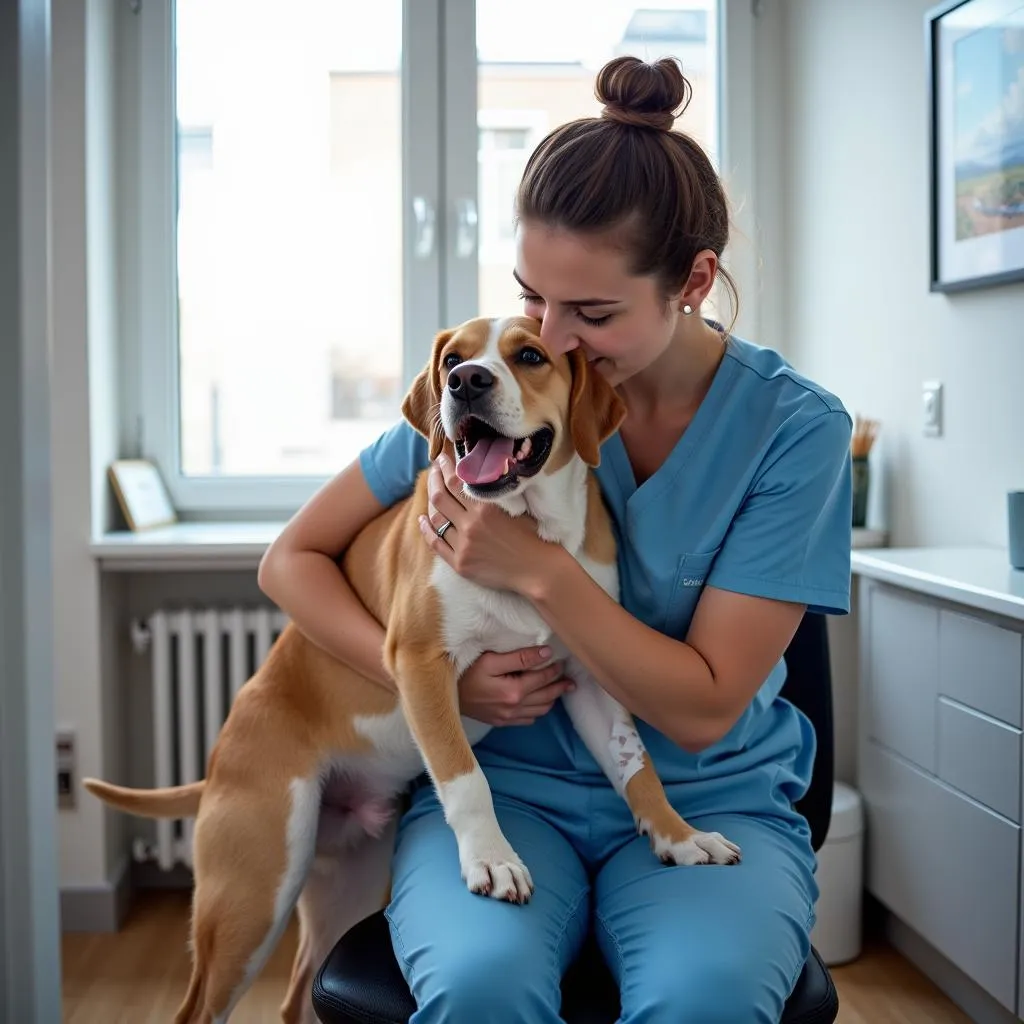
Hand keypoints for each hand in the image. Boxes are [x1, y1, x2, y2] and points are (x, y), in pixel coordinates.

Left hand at [418, 454, 550, 593]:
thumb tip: (478, 471)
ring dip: (430, 502)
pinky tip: (422, 520)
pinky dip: (426, 530)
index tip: (442, 458)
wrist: (537, 570)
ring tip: (431, 491)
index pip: (456, 481)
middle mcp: (471, 524)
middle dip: (434, 479)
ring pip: (436, 518)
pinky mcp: (460, 563)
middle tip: (433, 470)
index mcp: (486, 507)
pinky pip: (435, 543)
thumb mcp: (516, 505)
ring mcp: (463, 545)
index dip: (445, 467)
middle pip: (440, 496)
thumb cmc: (531, 535)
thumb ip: (495, 490)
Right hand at [459, 645, 573, 725]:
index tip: (562, 660)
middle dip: (560, 686)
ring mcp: (507, 717)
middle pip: (546, 696)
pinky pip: (528, 720)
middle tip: (571, 679)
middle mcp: (514, 708)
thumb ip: (520, 657)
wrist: (440, 695)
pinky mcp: (500, 722)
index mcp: (513, 691)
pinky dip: (538, 711)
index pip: (542, 678)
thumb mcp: (490, 659)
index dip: (555, 669)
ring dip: (552, 699)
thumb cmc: (463, 672)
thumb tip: (546, 653)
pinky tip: (540, 702)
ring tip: (561, 689)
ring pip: (540, 710)